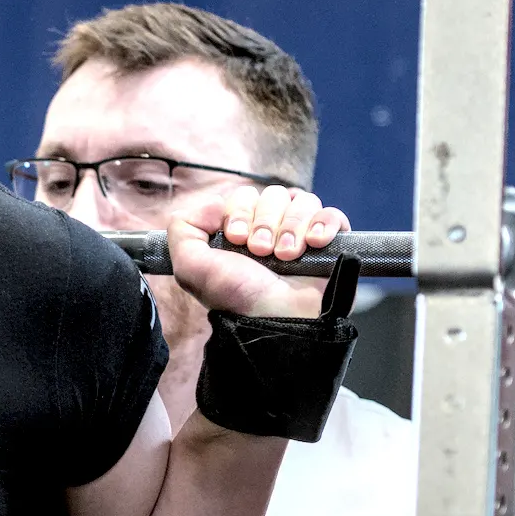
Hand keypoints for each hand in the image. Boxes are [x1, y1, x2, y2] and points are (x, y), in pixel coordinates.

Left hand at [166, 184, 347, 318]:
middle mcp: (272, 229)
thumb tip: (213, 203)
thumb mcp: (190, 266)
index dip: (239, 211)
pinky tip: (313, 243)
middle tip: (261, 251)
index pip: (245, 194)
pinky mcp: (329, 244)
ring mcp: (302, 235)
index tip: (236, 239)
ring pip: (303, 201)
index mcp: (242, 230)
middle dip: (265, 221)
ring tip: (286, 256)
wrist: (275, 321)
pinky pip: (332, 214)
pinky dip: (323, 223)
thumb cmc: (236, 297)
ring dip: (292, 226)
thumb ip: (183, 228)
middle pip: (274, 194)